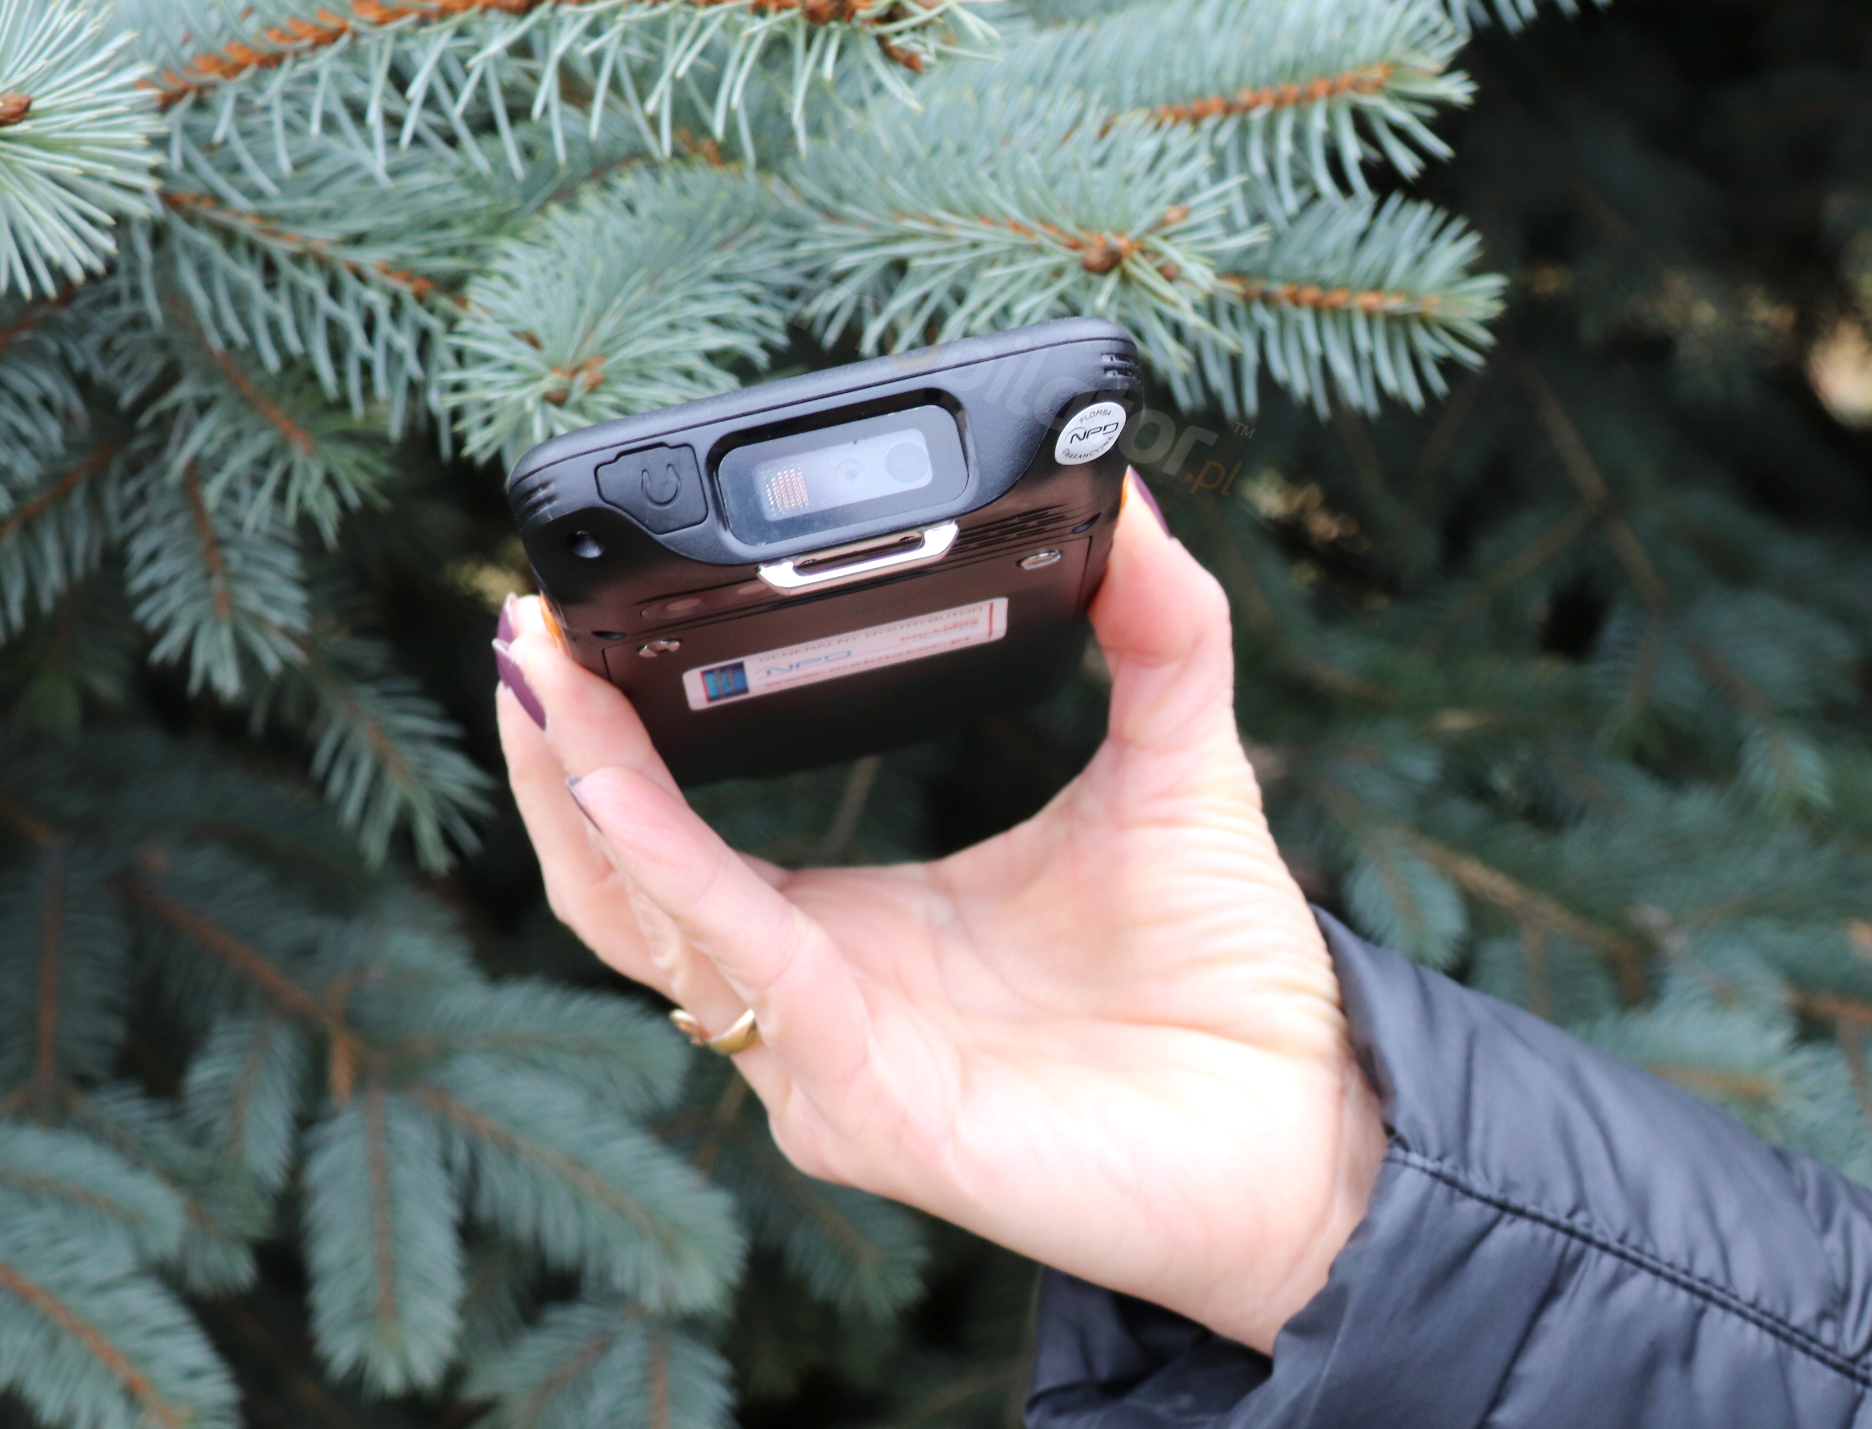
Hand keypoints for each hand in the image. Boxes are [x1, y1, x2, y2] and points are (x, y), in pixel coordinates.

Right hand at [495, 474, 1384, 1353]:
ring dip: (582, 798)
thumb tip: (1133, 503)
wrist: (1305, 1129)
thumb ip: (1158, 635)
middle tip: (523, 631)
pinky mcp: (867, 1105)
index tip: (580, 621)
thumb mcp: (1174, 772)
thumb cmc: (1226, 980)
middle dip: (555, 754)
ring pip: (648, 926)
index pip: (683, 838)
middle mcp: (817, 997)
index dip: (614, 740)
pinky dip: (670, 869)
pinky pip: (749, 970)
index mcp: (855, 927)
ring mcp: (827, 1061)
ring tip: (541, 678)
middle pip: (623, 881)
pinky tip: (620, 781)